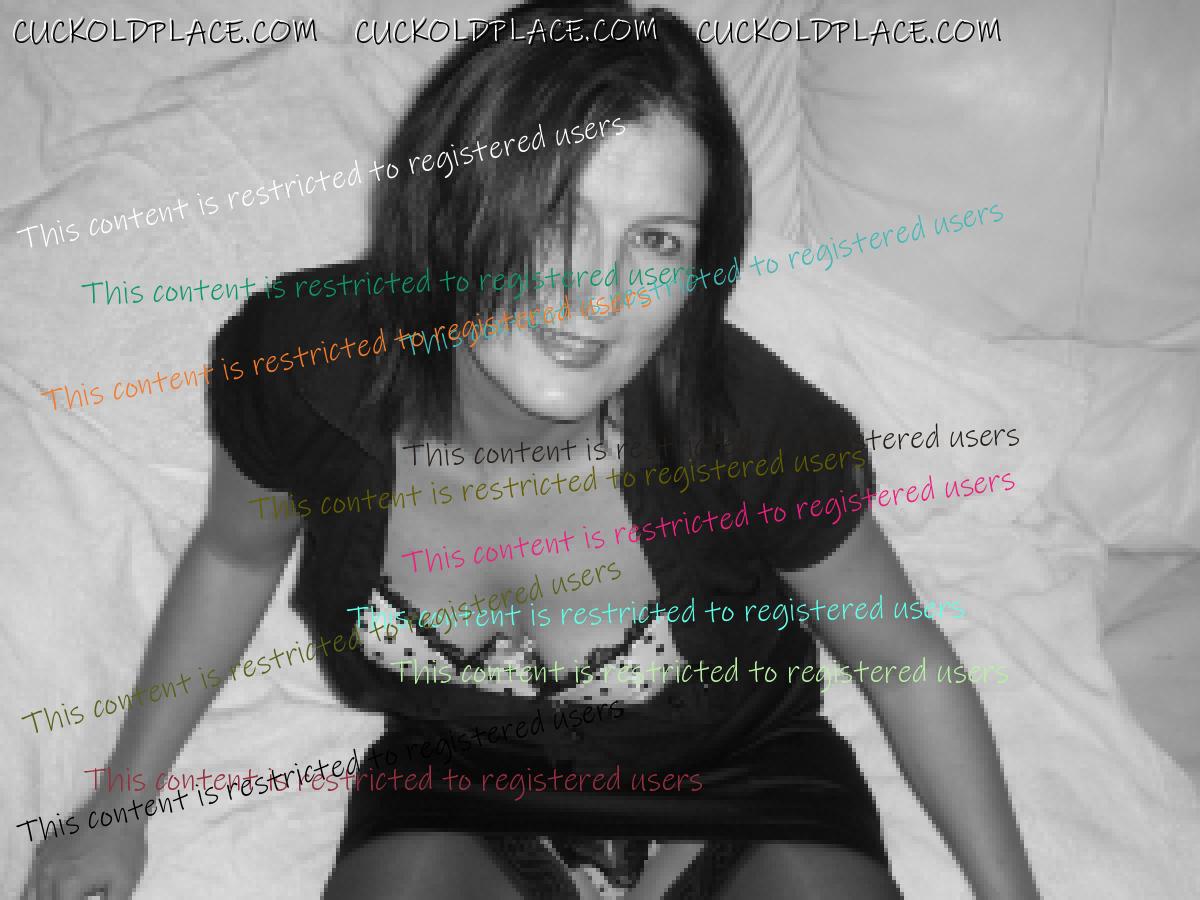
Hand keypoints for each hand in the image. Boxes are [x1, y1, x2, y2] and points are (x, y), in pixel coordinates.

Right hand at [21, 799, 146, 899]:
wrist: (120, 806)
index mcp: (67, 885)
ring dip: (49, 894)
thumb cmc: (125, 842)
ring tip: (73, 890)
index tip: (89, 897)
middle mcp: (49, 872)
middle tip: (83, 893)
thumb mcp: (125, 883)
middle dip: (61, 899)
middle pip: (43, 899)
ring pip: (33, 890)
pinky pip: (36, 872)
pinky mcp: (46, 846)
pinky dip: (44, 881)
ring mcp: (44, 857)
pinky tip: (65, 877)